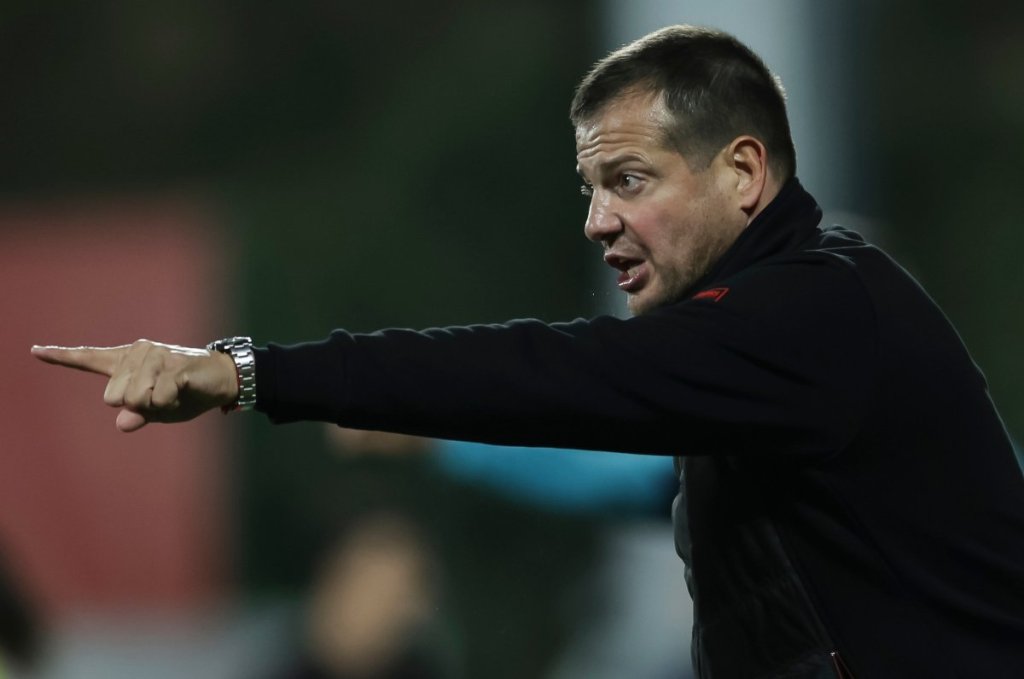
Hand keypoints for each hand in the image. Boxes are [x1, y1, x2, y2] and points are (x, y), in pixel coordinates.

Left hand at [31, 340, 239, 431]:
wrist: (221, 380)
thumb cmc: (187, 393)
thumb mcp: (158, 410)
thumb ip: (137, 414)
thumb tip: (122, 423)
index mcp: (128, 362)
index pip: (89, 359)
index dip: (61, 357)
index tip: (35, 350)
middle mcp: (137, 353)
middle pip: (113, 397)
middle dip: (137, 406)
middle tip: (162, 396)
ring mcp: (155, 356)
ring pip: (134, 399)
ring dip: (157, 405)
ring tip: (174, 392)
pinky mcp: (173, 364)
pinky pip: (158, 398)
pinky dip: (170, 404)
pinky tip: (183, 390)